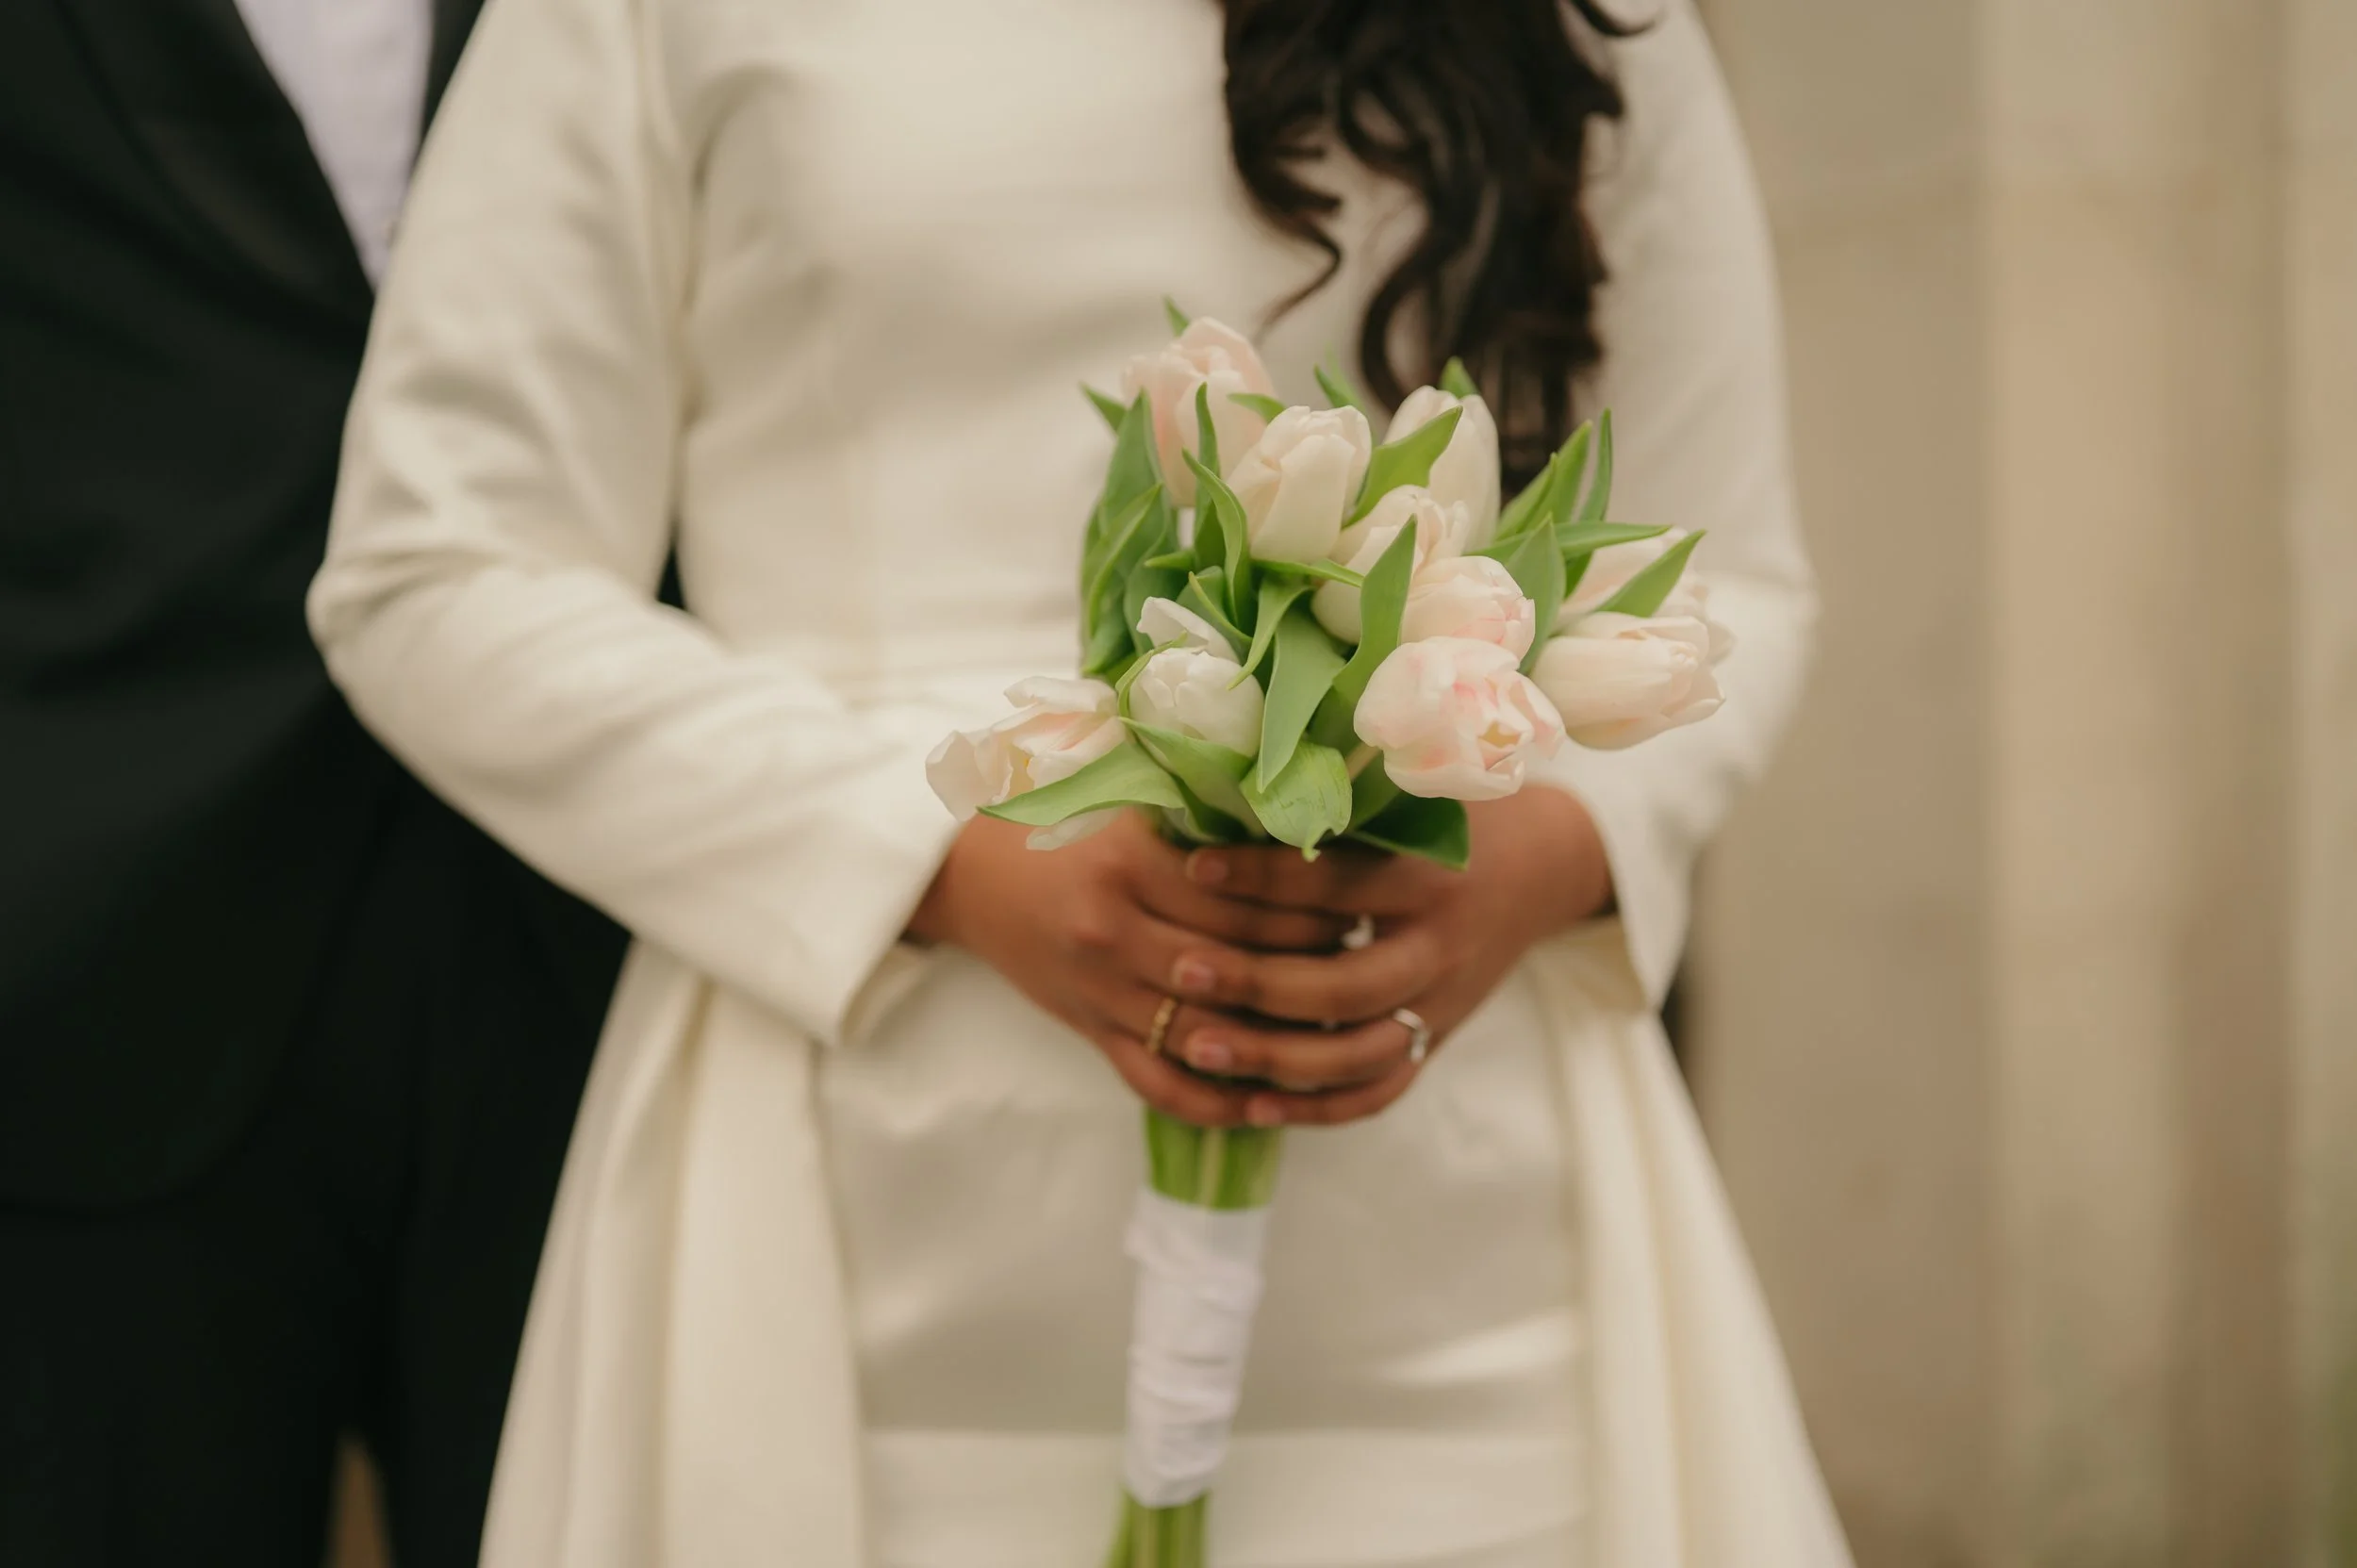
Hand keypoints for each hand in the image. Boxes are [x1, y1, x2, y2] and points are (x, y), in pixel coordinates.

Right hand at [909, 812, 1427, 1127]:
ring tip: (1337, 1028)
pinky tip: (1268, 1101)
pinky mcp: (1092, 1033)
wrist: (970, 877)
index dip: (1305, 906)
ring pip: (1204, 1031)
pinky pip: (1159, 1084)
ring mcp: (1101, 991)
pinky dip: (1215, 1100)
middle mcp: (1112, 932)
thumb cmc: (1061, 825)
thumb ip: (1197, 805)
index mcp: (1127, 864)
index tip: (1359, 904)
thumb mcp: (1121, 801)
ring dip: (1274, 1038)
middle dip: (1304, 971)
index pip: (1238, 897)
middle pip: (1231, 967)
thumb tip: (1296, 797)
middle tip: (1366, 965)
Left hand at [1157, 787, 1612, 1124]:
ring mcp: (1440, 1005)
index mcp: (1431, 877)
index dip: (1264, 877)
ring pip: (1355, 1053)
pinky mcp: (1435, 1040)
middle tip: (1182, 972)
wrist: (1544, 868)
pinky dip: (1316, 1105)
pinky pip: (1377, 1092)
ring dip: (1273, 1057)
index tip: (1193, 866)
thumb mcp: (1417, 798)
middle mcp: (1440, 948)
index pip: (1339, 884)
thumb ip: (1344, 805)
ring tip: (1196, 1047)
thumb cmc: (1457, 817)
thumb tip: (1228, 793)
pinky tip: (1252, 1104)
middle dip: (1257, 983)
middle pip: (1344, 984)